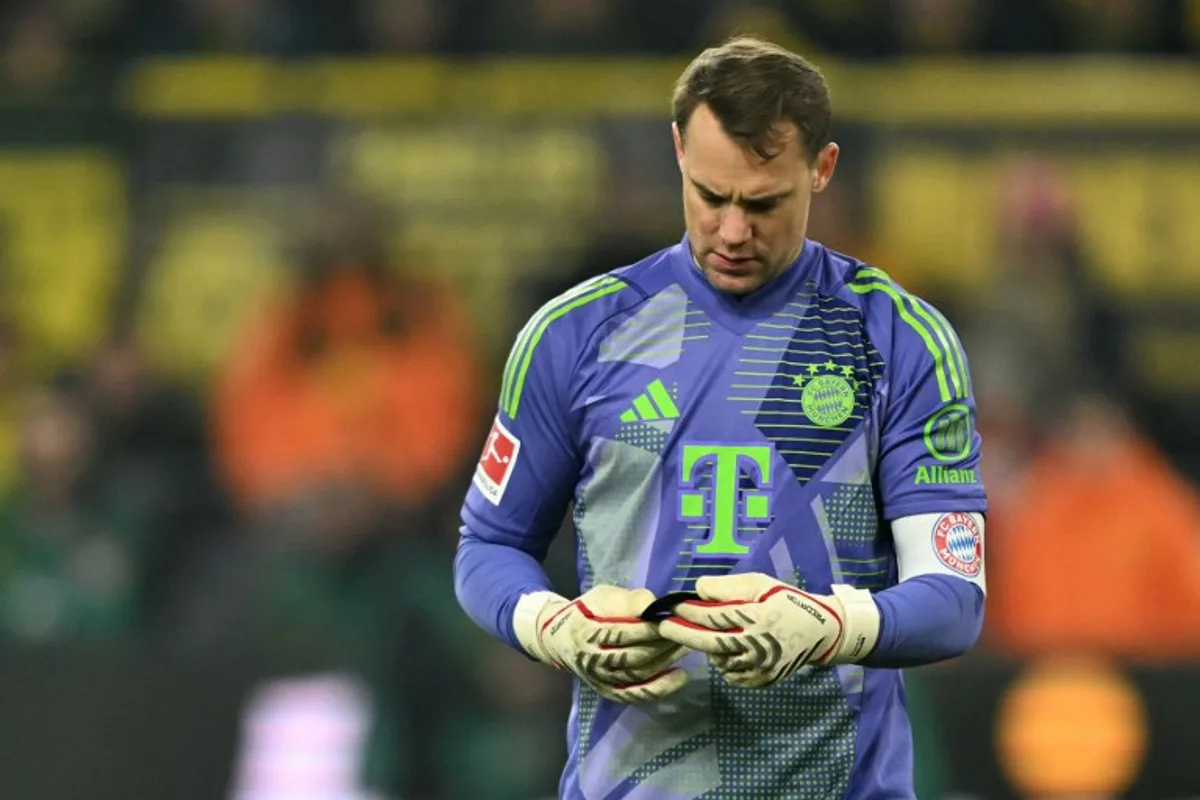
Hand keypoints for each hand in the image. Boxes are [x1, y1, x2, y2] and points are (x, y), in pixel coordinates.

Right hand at [517, 585, 689, 703]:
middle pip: (633, 656)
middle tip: (683, 632)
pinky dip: (660, 688)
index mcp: (586, 632)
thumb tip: (653, 604)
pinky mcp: (608, 691)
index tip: (671, 618)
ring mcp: (599, 679)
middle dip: (662, 644)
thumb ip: (626, 600)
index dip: (649, 628)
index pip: (622, 633)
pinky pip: (636, 694)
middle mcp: (591, 660)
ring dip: (666, 662)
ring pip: (638, 675)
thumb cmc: (586, 612)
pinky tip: (680, 677)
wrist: (559, 639)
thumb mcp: (601, 596)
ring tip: (685, 647)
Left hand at [656, 573, 878, 687]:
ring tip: (706, 634)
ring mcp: (761, 667)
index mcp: (759, 618)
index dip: (689, 611)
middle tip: (661, 628)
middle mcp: (759, 645)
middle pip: (711, 643)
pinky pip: (731, 674)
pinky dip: (723, 662)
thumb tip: (698, 589)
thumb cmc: (786, 600)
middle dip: (682, 635)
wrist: (820, 632)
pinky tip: (727, 649)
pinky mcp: (762, 680)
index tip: (671, 606)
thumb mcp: (760, 584)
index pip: (714, 616)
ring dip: (707, 647)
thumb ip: (728, 586)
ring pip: (719, 660)